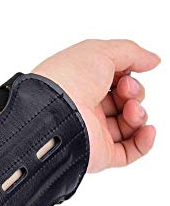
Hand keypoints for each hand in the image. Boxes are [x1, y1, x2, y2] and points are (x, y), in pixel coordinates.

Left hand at [33, 39, 159, 172]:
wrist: (54, 112)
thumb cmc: (68, 79)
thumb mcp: (101, 52)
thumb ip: (131, 53)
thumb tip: (152, 61)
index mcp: (83, 86)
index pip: (116, 82)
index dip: (128, 77)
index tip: (126, 77)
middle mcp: (87, 109)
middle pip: (125, 103)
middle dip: (135, 94)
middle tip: (125, 92)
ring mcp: (93, 132)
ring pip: (130, 126)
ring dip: (140, 115)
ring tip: (132, 110)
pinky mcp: (99, 153)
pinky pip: (129, 152)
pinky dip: (144, 142)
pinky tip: (147, 130)